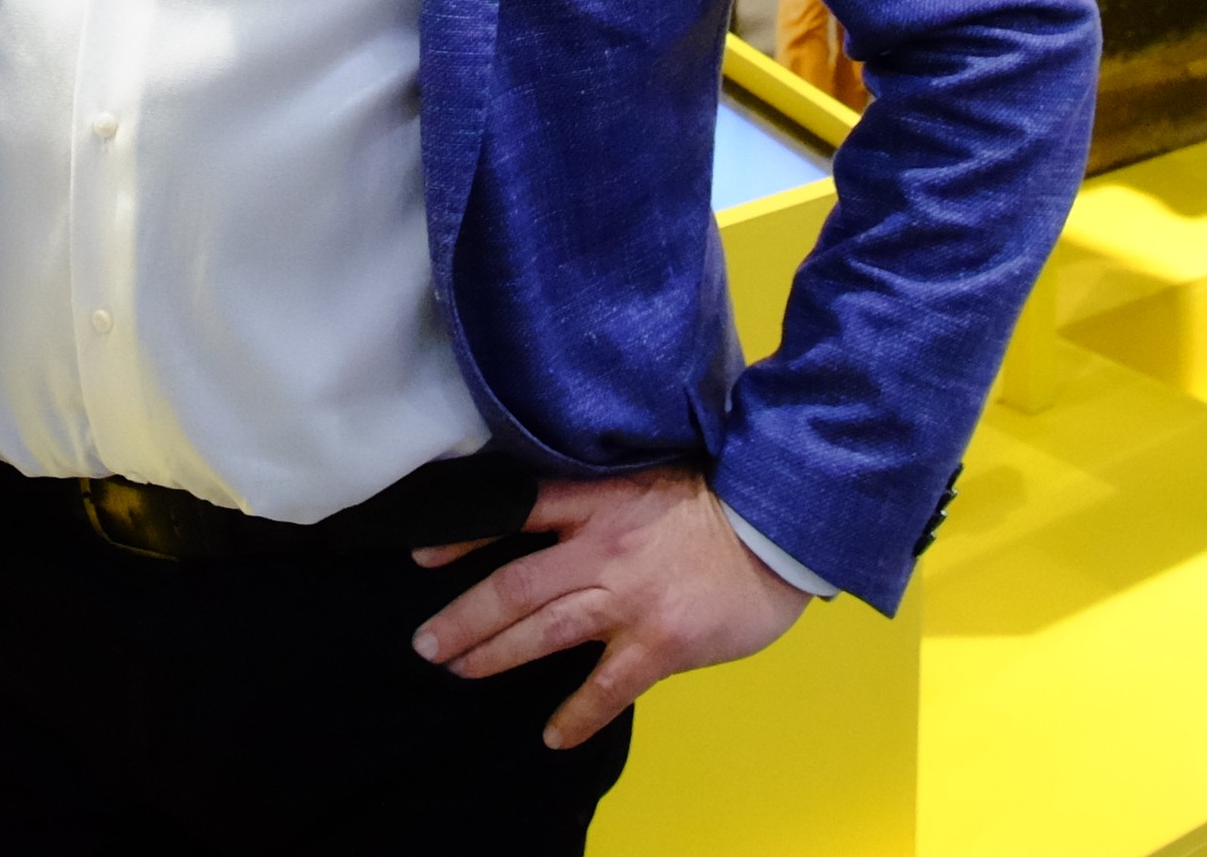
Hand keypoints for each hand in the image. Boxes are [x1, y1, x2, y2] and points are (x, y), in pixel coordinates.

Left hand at [408, 467, 811, 748]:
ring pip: (544, 631)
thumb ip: (604, 490)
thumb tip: (559, 503)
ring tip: (459, 671)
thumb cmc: (722, 495)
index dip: (465, 535)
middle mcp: (602, 549)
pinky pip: (607, 687)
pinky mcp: (660, 642)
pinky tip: (552, 735)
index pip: (514, 511)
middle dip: (463, 618)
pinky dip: (576, 714)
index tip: (423, 556)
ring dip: (495, 654)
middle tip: (425, 643)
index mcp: (599, 500)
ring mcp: (629, 599)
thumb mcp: (653, 470)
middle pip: (515, 586)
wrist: (783, 528)